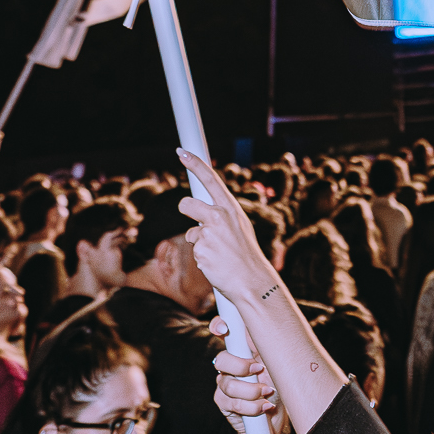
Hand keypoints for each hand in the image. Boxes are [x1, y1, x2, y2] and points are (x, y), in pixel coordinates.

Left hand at [176, 150, 273, 305]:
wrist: (252, 280)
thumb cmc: (245, 254)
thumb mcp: (238, 227)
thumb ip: (220, 216)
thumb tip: (199, 218)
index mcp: (230, 208)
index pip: (210, 179)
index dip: (195, 164)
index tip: (181, 152)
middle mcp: (219, 216)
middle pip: (186, 204)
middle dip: (186, 211)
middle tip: (202, 225)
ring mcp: (209, 233)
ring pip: (190, 232)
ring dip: (199, 241)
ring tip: (217, 252)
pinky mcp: (201, 250)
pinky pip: (194, 249)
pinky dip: (202, 257)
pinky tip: (216, 262)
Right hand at [210, 316, 287, 433]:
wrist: (280, 414)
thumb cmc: (281, 383)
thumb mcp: (278, 360)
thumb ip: (267, 342)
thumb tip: (266, 321)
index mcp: (242, 347)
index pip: (223, 329)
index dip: (219, 326)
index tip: (225, 329)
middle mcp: (230, 363)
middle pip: (221, 359)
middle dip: (241, 367)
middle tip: (259, 370)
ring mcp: (224, 383)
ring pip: (229, 385)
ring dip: (252, 391)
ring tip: (268, 392)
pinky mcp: (224, 403)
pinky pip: (233, 403)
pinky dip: (253, 406)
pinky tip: (264, 406)